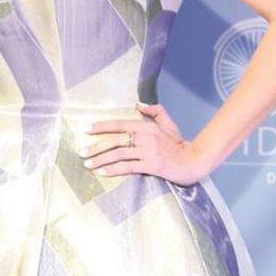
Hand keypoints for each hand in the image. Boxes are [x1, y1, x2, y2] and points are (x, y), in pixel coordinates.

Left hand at [83, 103, 209, 185]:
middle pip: (115, 140)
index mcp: (147, 126)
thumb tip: (138, 104)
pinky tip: (104, 172)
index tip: (86, 129)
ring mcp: (149, 151)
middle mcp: (146, 137)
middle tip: (81, 152)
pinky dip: (115, 170)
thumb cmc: (179, 144)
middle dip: (96, 146)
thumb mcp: (168, 123)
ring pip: (119, 154)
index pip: (120, 124)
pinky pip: (129, 167)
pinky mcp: (152, 166)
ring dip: (101, 159)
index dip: (102, 126)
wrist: (194, 161)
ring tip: (88, 164)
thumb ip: (154, 111)